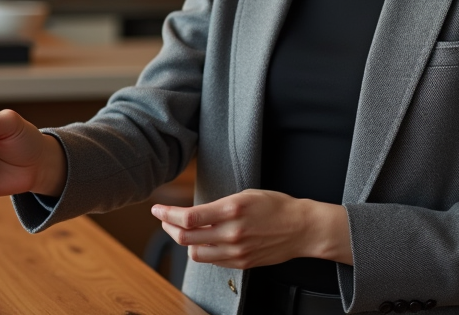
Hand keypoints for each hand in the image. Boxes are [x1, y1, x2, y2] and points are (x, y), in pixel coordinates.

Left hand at [151, 189, 351, 269]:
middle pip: (186, 237)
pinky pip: (212, 260)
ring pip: (195, 252)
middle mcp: (231, 233)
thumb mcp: (246, 195)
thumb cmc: (276, 206)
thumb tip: (194, 214)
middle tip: (163, 219)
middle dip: (168, 228)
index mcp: (232, 210)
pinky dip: (201, 250)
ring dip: (183, 242)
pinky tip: (201, 241)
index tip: (157, 209)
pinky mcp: (241, 263)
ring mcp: (236, 251)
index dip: (167, 214)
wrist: (302, 228)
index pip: (188, 217)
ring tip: (181, 231)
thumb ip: (219, 205)